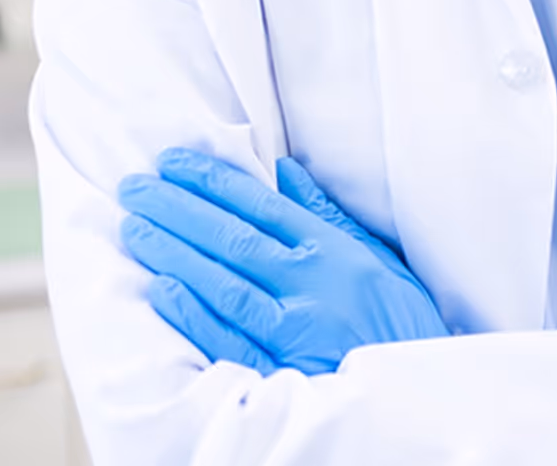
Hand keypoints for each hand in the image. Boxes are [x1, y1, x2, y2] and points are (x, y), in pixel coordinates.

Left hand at [118, 148, 447, 374]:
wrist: (420, 392)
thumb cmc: (400, 320)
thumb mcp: (377, 256)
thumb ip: (327, 214)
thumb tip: (285, 172)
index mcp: (332, 248)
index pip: (260, 204)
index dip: (213, 181)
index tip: (174, 163)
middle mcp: (311, 282)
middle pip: (233, 236)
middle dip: (179, 207)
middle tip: (136, 187)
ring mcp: (296, 328)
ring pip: (224, 281)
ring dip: (174, 252)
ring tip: (136, 227)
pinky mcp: (284, 371)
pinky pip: (230, 338)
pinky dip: (195, 313)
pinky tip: (163, 288)